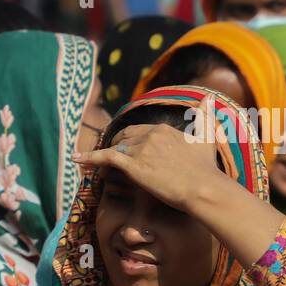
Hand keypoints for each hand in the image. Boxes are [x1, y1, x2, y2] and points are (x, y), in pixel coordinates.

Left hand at [73, 110, 227, 214]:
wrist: (203, 188)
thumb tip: (209, 96)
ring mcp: (140, 149)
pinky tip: (76, 159)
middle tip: (111, 158)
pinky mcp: (132, 165)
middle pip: (124, 137)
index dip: (131, 141)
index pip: (140, 131)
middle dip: (117, 146)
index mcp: (163, 129)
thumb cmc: (206, 168)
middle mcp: (150, 134)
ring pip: (115, 147)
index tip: (127, 149)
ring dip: (104, 154)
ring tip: (95, 163)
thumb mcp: (207, 137)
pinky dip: (89, 157)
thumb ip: (205, 116)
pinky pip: (105, 158)